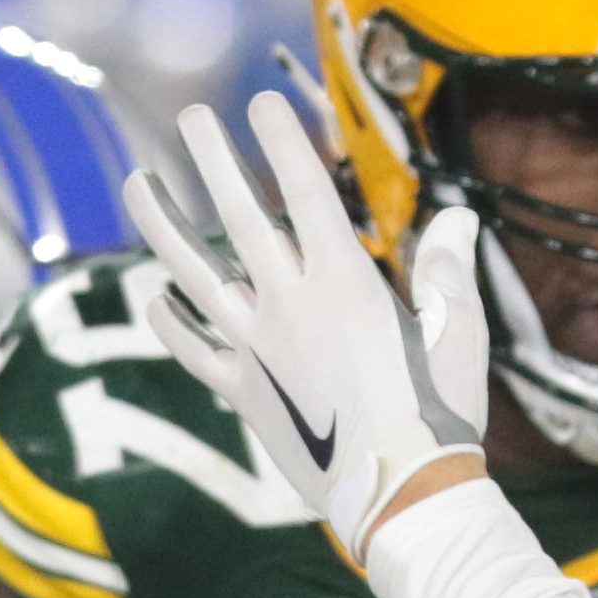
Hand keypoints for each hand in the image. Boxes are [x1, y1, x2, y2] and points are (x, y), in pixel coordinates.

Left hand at [124, 93, 489, 565]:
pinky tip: (156, 291)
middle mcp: (290, 305)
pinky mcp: (242, 389)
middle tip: (192, 116)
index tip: (260, 103)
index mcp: (346, 283)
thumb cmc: (440, 413)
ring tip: (138, 180)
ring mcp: (257, 347)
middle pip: (239, 216)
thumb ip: (448, 270)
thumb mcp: (459, 333)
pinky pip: (191, 344)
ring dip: (161, 221)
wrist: (398, 493)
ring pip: (193, 270)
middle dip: (212, 159)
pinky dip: (168, 315)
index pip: (304, 192)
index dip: (280, 142)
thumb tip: (456, 217)